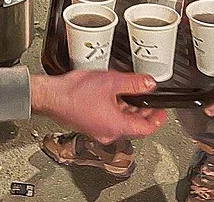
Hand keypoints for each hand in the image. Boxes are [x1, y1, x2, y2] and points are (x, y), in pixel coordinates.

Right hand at [31, 71, 166, 143]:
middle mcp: (108, 132)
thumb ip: (133, 83)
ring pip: (120, 123)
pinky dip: (114, 110)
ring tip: (131, 95)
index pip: (146, 128)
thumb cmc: (74, 92)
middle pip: (134, 127)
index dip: (157, 119)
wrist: (51, 96)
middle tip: (149, 102)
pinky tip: (111, 96)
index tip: (162, 112)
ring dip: (128, 111)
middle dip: (143, 113)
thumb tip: (149, 83)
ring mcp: (97, 130)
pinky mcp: (89, 124)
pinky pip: (108, 120)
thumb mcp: (110, 81)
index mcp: (117, 126)